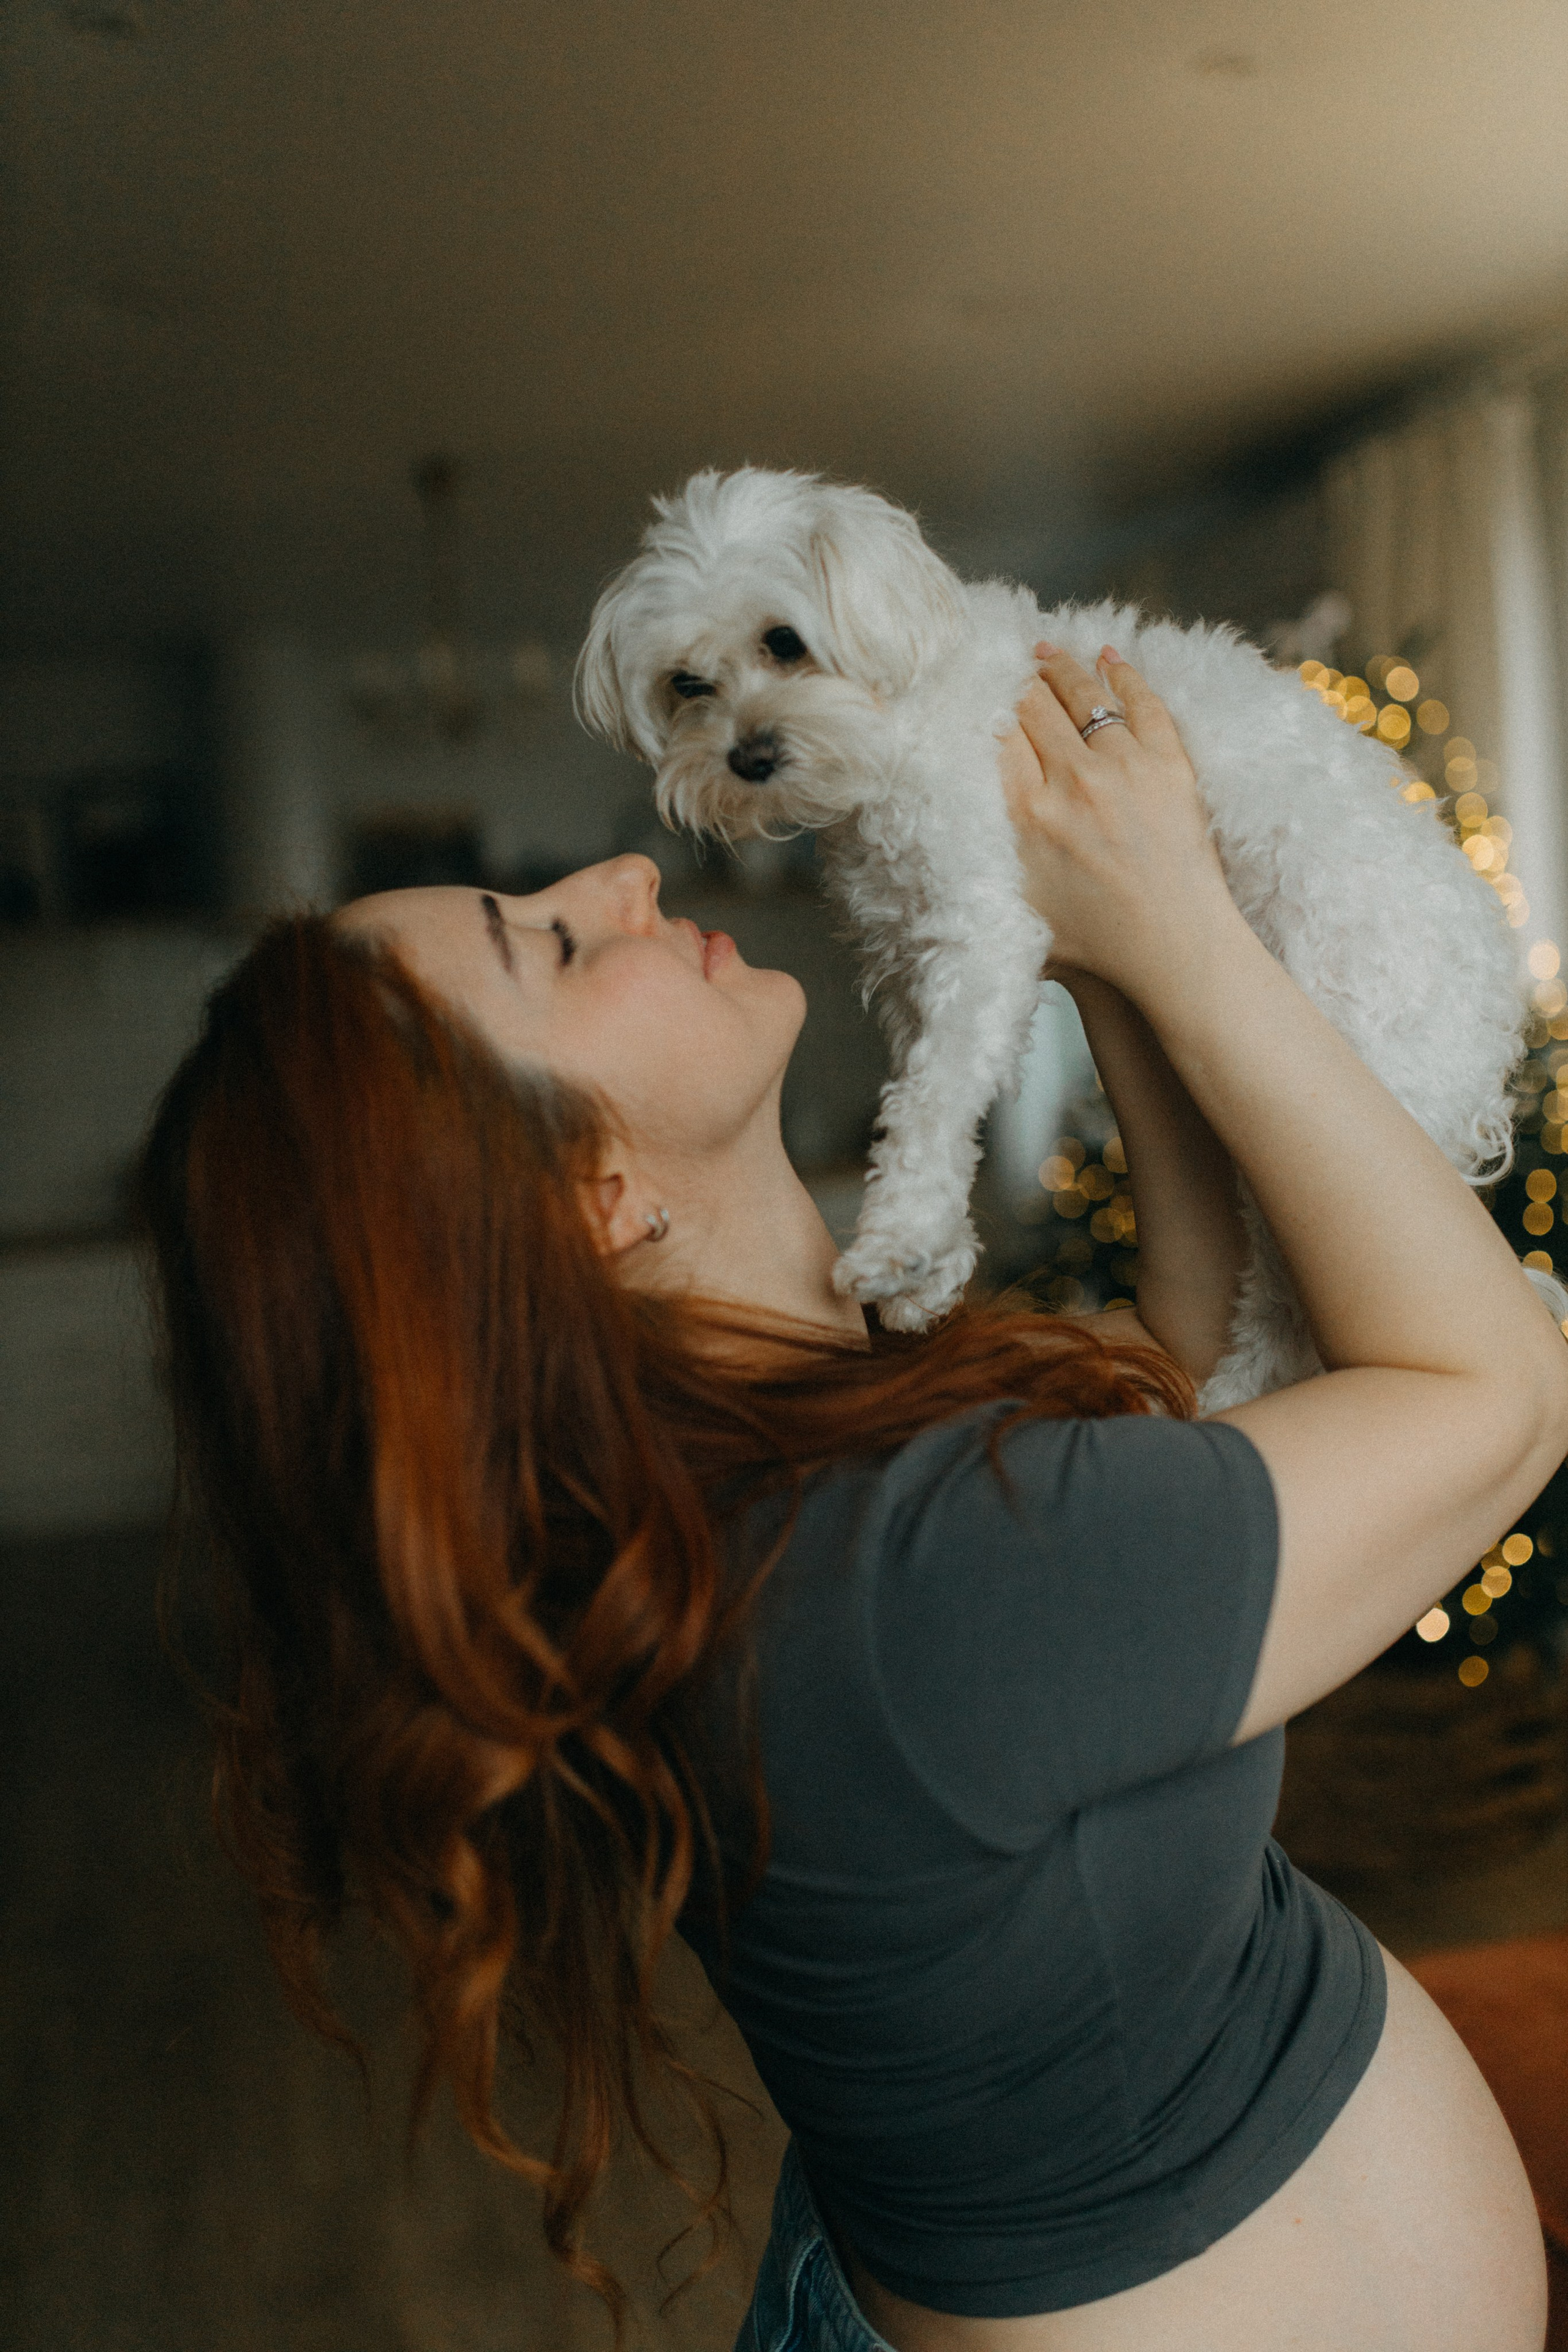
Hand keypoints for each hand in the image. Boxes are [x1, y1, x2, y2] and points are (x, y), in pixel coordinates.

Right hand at [999, 641, 1238, 1001]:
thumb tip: (944, 826)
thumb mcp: (1015, 905)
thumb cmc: (1093, 944)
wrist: (1174, 951)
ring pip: (1086, 694)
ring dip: (1063, 668)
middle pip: (1035, 705)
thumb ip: (985, 858)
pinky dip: (1123, 676)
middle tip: (1010, 665)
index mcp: (1027, 815)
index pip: (998, 733)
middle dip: (1019, 680)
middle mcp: (1072, 783)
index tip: (979, 689)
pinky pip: (1142, 704)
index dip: (987, 704)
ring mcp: (1125, 769)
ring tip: (1047, 653)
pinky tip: (1109, 659)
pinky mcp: (1170, 765)